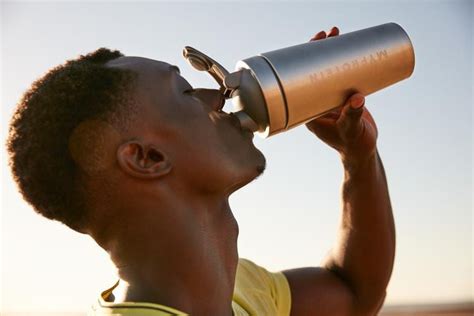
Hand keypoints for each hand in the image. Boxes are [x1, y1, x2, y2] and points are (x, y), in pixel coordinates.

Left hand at [306, 27, 377, 164]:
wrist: (362, 151)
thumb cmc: (353, 145)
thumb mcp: (351, 130)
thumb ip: (352, 116)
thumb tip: (357, 98)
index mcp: (308, 110)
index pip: (301, 79)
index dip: (305, 60)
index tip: (314, 43)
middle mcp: (314, 102)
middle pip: (312, 71)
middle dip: (317, 50)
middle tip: (327, 34)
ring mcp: (327, 99)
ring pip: (325, 70)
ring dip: (329, 52)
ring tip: (336, 33)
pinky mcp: (341, 97)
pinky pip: (338, 75)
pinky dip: (341, 61)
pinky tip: (346, 48)